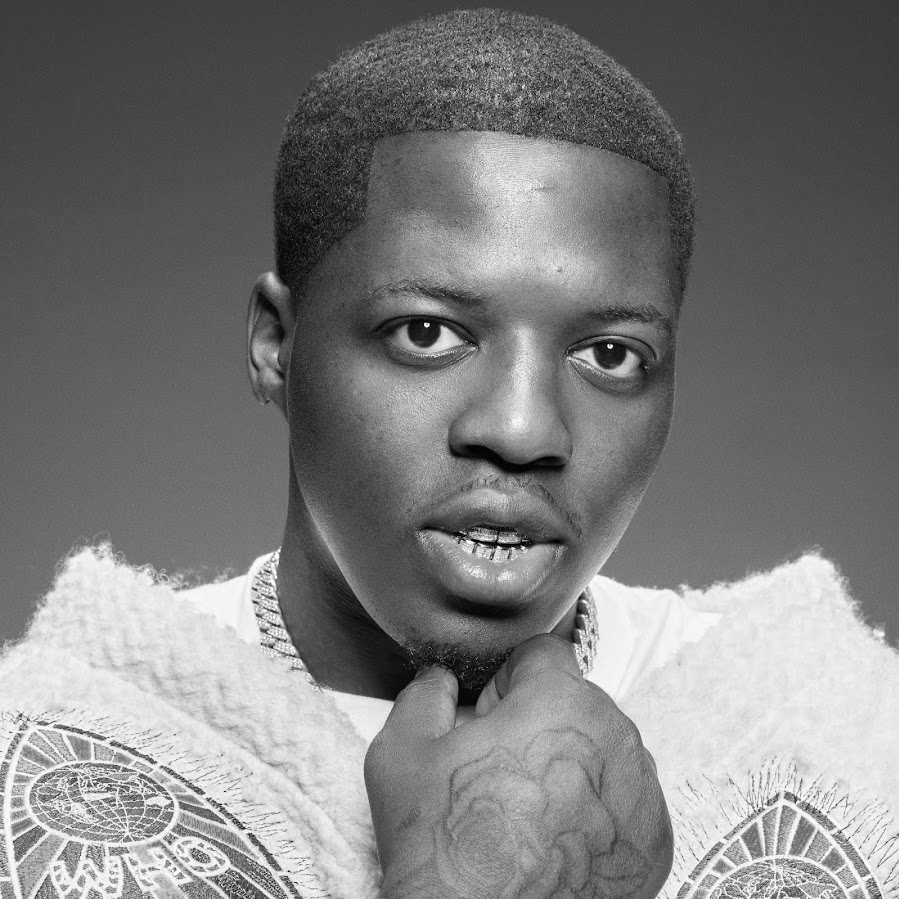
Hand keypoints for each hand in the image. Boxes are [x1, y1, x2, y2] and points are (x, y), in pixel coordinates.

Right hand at [364, 634, 672, 898]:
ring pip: (602, 747)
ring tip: (529, 812)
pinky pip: (625, 797)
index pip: (543, 653)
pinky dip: (597, 809)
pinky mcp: (655, 840)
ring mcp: (641, 790)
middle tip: (502, 771)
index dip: (508, 682)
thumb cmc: (446, 848)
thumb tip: (439, 681)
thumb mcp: (401, 754)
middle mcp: (614, 736)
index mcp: (559, 701)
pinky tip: (558, 839)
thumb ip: (424, 694)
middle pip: (575, 701)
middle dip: (540, 723)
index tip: (492, 719)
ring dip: (571, 764)